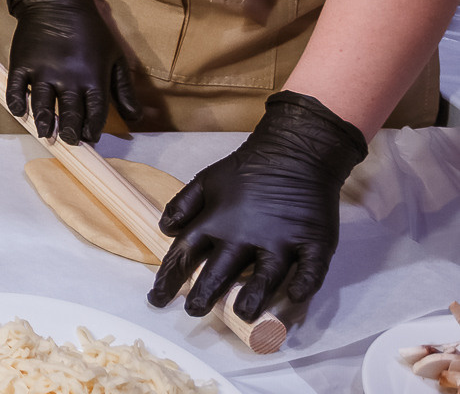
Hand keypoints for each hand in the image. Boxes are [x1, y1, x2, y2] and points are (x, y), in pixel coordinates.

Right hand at [4, 0, 139, 144]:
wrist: (56, 2)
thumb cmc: (90, 31)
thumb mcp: (115, 57)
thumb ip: (124, 90)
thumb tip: (134, 118)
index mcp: (93, 78)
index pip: (94, 114)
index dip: (92, 130)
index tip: (89, 138)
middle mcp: (68, 78)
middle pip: (69, 114)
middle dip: (69, 132)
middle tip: (67, 141)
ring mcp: (42, 71)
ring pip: (42, 105)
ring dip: (43, 122)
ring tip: (44, 134)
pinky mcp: (22, 63)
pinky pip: (16, 89)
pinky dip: (16, 103)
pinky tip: (20, 112)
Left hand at [149, 91, 365, 318]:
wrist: (294, 152)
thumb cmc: (247, 170)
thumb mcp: (206, 180)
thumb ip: (184, 204)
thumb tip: (164, 229)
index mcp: (216, 221)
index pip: (186, 254)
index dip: (169, 278)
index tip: (156, 300)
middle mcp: (245, 235)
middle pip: (222, 270)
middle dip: (205, 294)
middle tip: (193, 312)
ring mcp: (281, 240)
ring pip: (265, 275)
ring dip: (253, 295)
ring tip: (242, 314)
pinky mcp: (312, 242)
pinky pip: (310, 269)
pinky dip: (303, 283)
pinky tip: (294, 298)